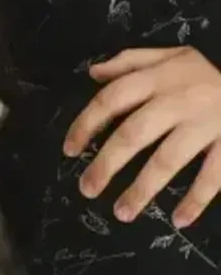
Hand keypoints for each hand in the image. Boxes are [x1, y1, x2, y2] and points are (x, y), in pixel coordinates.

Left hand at [64, 46, 220, 226]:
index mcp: (157, 78)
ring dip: (143, 189)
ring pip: (168, 160)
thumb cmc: (206, 71)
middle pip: (134, 134)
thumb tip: (93, 73)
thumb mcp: (169, 54)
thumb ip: (129, 61)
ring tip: (121, 213)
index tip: (69, 150)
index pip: (112, 99)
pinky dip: (196, 200)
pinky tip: (179, 220)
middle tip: (86, 189)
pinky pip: (212, 176)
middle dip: (107, 164)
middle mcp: (177, 101)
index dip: (87, 124)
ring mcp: (204, 124)